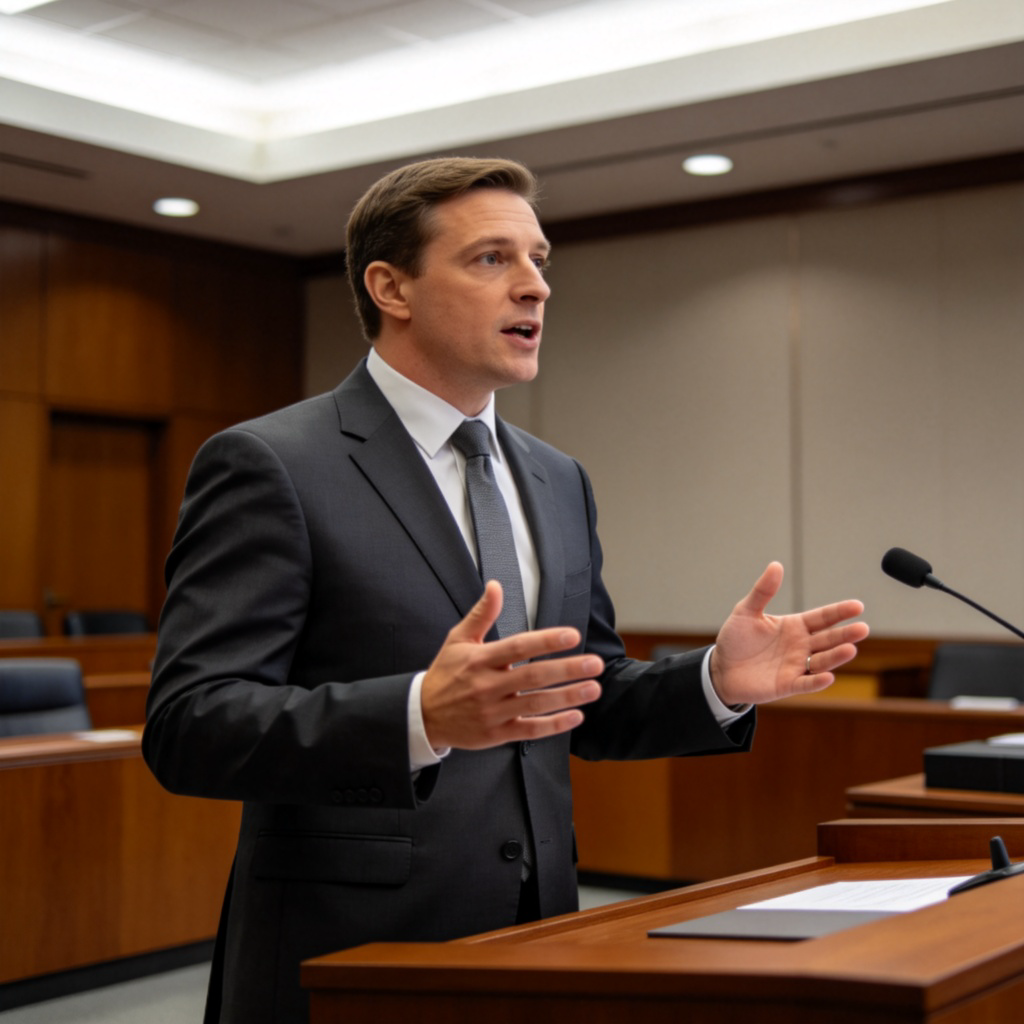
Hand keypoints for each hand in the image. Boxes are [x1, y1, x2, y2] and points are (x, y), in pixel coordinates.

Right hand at [421, 580, 603, 749]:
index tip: (572, 636)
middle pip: (533, 676)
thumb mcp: (458, 640)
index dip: (546, 641)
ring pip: (535, 704)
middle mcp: (487, 685)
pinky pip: (529, 730)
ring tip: (593, 688)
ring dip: (567, 696)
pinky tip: (575, 716)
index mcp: (480, 660)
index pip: (518, 647)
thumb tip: (495, 586)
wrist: (423, 715)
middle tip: (595, 664)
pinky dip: (554, 725)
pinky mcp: (496, 734)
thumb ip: (481, 613)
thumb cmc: (445, 674)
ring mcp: (493, 712)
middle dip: (567, 670)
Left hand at [709, 562, 868, 706]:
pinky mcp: (787, 685)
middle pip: (828, 639)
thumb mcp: (746, 611)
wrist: (721, 668)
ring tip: (850, 649)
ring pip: (822, 661)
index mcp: (795, 626)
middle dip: (845, 634)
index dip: (839, 612)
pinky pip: (806, 683)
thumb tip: (776, 565)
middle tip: (862, 628)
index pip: (823, 617)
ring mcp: (796, 666)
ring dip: (836, 656)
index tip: (857, 606)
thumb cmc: (736, 638)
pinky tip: (828, 677)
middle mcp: (801, 646)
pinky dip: (817, 681)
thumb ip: (762, 591)